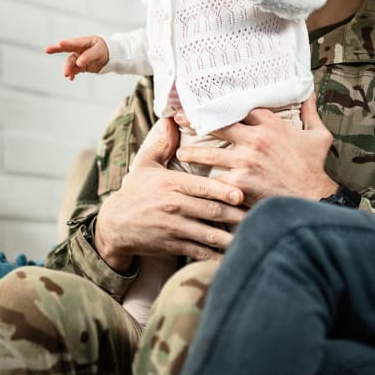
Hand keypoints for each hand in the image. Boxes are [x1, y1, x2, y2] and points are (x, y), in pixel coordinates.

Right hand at [46, 36, 108, 79]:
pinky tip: (71, 78)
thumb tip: (78, 62)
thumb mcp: (99, 51)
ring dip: (67, 68)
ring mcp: (79, 57)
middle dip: (56, 49)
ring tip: (66, 75)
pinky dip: (72, 74)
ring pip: (70, 62)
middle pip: (66, 49)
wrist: (111, 57)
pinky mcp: (81, 66)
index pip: (74, 42)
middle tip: (47, 50)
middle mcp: (79, 49)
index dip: (67, 43)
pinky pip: (74, 70)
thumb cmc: (105, 49)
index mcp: (84, 42)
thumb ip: (89, 56)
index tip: (60, 43)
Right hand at [94, 118, 246, 271]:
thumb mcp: (145, 164)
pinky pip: (200, 253)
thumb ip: (162, 143)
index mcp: (170, 184)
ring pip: (209, 234)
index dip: (222, 190)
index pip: (201, 187)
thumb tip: (173, 118)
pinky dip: (218, 256)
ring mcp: (174, 228)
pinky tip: (235, 255)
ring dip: (232, 237)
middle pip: (211, 211)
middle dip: (236, 214)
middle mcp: (173, 206)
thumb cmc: (135, 191)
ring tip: (254, 236)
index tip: (241, 194)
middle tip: (260, 214)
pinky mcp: (173, 246)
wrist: (115, 225)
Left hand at [175, 95, 336, 205]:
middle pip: (218, 125)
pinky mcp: (239, 181)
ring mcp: (245, 160)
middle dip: (196, 121)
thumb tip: (309, 91)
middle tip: (178, 119)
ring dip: (193, 152)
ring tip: (180, 153)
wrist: (313, 199)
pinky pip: (216, 178)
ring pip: (210, 152)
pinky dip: (205, 180)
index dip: (226, 109)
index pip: (241, 109)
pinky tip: (193, 181)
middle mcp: (255, 139)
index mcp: (271, 124)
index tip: (212, 107)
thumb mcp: (319, 136)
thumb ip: (310, 112)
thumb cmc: (314, 168)